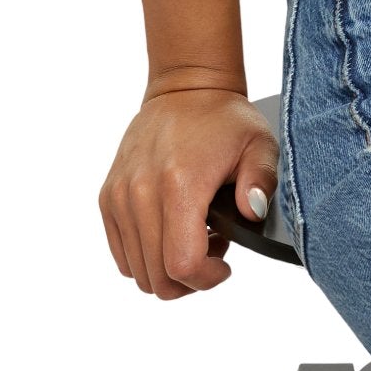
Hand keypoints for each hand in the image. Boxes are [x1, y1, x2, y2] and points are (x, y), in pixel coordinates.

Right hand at [98, 82, 279, 299]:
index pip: (182, 264)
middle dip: (190, 281)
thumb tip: (252, 212)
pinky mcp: (109, 197)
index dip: (207, 279)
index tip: (225, 266)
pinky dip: (145, 257)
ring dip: (167, 269)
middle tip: (212, 253)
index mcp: (180, 183)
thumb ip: (262, 182)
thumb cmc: (224, 119)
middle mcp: (142, 192)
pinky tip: (171, 233)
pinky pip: (121, 253)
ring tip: (194, 239)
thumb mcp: (259, 144)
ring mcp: (121, 195)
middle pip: (157, 276)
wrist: (186, 89)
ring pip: (137, 270)